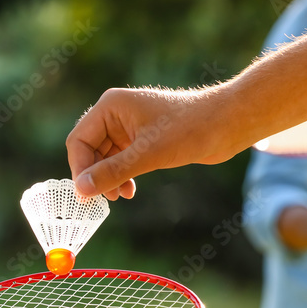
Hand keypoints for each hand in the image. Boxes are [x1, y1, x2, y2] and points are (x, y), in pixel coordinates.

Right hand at [66, 87, 237, 199]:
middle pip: (89, 150)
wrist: (227, 124)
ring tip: (120, 197)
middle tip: (103, 201)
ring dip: (109, 178)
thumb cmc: (189, 129)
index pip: (79, 140)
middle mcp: (116, 114)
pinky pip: (121, 160)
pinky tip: (130, 191)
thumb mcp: (147, 155)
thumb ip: (112, 172)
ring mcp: (130, 127)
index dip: (79, 168)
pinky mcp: (143, 139)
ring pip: (105, 158)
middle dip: (95, 175)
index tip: (86, 195)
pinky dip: (122, 176)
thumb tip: (82, 190)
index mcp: (111, 106)